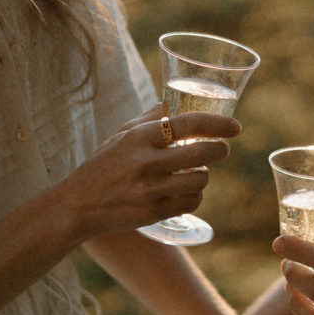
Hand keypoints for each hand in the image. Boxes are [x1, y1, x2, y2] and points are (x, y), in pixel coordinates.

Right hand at [61, 105, 240, 238]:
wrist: (78, 205)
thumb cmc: (103, 165)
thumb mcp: (121, 135)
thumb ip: (150, 118)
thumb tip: (174, 101)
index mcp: (139, 137)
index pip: (189, 123)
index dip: (218, 123)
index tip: (235, 127)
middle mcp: (146, 162)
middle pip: (203, 152)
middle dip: (219, 150)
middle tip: (220, 150)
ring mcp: (151, 189)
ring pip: (201, 179)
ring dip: (204, 174)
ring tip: (195, 172)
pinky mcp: (154, 213)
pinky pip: (192, 202)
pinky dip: (195, 196)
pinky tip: (185, 191)